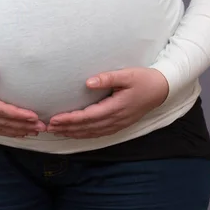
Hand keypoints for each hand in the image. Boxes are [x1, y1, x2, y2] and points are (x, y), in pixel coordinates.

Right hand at [0, 68, 45, 136]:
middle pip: (5, 123)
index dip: (18, 114)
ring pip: (2, 129)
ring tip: (36, 132)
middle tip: (43, 127)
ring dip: (20, 131)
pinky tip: (20, 133)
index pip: (1, 110)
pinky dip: (9, 133)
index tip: (33, 116)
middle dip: (24, 125)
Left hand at [46, 68, 168, 138]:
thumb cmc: (144, 79)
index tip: (54, 119)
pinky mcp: (119, 124)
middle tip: (47, 128)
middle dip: (66, 128)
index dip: (70, 119)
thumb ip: (107, 78)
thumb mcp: (127, 74)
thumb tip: (87, 82)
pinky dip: (84, 134)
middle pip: (86, 127)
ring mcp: (118, 124)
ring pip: (91, 133)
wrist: (162, 89)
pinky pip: (98, 133)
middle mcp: (116, 119)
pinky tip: (75, 133)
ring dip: (73, 133)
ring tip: (56, 132)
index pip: (87, 116)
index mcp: (116, 107)